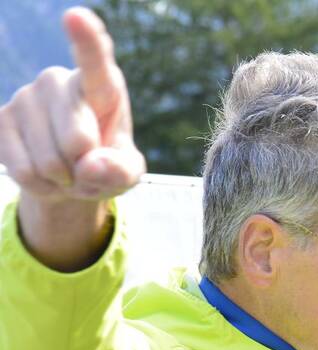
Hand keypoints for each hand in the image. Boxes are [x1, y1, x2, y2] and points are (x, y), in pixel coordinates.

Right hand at [0, 9, 144, 265]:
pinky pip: (24, 171)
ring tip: (68, 170)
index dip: (87, 40)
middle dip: (86, 168)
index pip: (95, 60)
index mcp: (101, 85)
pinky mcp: (0, 119)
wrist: (71, 174)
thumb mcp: (127, 172)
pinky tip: (47, 174)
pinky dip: (41, 186)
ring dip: (64, 180)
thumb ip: (120, 170)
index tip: (77, 16)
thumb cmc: (107, 164)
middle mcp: (58, 81)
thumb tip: (91, 164)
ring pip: (48, 161)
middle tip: (88, 164)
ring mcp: (25, 97)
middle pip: (77, 141)